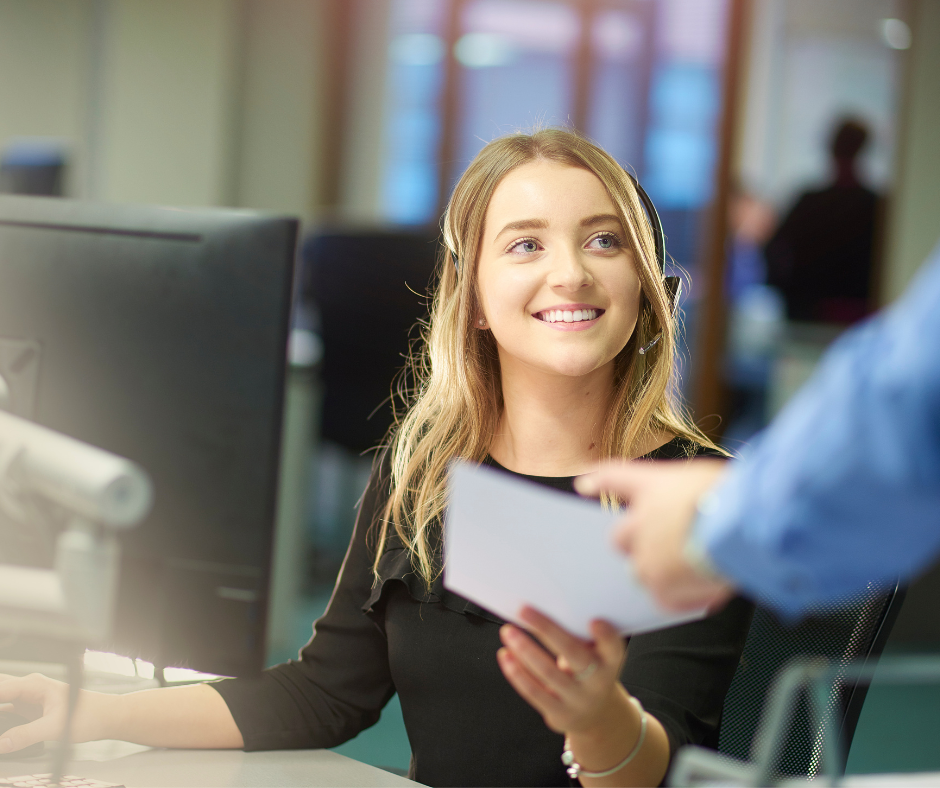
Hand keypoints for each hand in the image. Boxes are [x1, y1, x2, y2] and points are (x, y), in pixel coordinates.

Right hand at [0, 673, 107, 753]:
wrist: (106, 717)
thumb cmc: (89, 714)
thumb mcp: (56, 727)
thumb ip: (27, 735)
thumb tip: (1, 745)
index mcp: (33, 684)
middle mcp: (28, 688)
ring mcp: (27, 699)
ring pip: (0, 701)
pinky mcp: (28, 711)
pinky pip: (4, 713)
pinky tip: (0, 732)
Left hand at [496, 606, 625, 734]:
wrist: (596, 715)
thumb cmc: (590, 670)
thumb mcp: (596, 654)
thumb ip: (581, 636)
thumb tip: (544, 607)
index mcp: (611, 661)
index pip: (613, 647)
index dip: (606, 636)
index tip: (594, 621)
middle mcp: (598, 681)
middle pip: (572, 653)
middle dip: (546, 629)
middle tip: (524, 610)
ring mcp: (578, 700)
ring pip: (547, 672)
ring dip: (524, 649)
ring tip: (508, 631)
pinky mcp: (559, 713)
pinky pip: (533, 691)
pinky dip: (516, 672)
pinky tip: (505, 655)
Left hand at [576, 459, 735, 610]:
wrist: (741, 525)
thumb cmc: (732, 497)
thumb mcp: (708, 478)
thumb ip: (686, 495)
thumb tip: (688, 511)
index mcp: (650, 487)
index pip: (615, 478)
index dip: (600, 481)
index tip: (585, 485)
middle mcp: (639, 522)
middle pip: (620, 538)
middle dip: (637, 544)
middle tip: (667, 545)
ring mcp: (647, 558)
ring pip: (642, 572)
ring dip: (661, 572)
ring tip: (693, 567)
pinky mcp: (661, 588)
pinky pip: (665, 599)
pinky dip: (683, 596)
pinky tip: (704, 588)